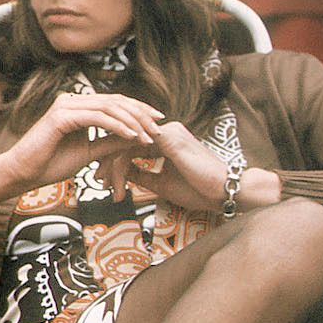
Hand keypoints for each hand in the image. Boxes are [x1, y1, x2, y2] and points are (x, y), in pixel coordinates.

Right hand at [2, 89, 162, 191]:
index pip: (114, 103)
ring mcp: (66, 105)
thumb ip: (109, 142)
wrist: (22, 174)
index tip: (158, 122)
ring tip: (148, 134)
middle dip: (141, 113)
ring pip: (109, 107)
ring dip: (132, 121)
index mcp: (78, 107)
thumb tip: (136, 138)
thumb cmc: (49, 164)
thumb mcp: (89, 152)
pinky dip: (117, 126)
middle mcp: (72, 100)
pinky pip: (97, 118)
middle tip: (160, 126)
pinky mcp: (62, 116)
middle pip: (116, 101)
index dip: (139, 110)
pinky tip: (131, 135)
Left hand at [108, 118, 232, 212]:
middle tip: (97, 183)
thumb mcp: (161, 182)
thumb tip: (122, 173)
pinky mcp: (169, 140)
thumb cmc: (198, 189)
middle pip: (123, 141)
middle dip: (106, 163)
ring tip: (106, 188)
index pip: (130, 144)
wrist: (224, 191)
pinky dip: (120, 165)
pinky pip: (133, 148)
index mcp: (165, 139)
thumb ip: (141, 174)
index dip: (113, 162)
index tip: (104, 182)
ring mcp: (167, 132)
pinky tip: (114, 180)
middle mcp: (165, 131)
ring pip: (125, 144)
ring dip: (112, 168)